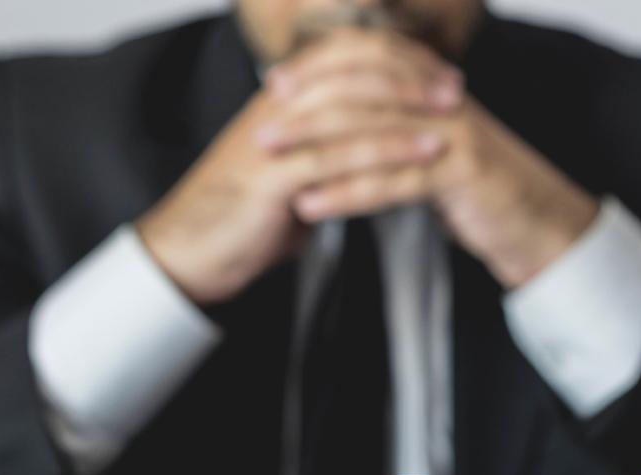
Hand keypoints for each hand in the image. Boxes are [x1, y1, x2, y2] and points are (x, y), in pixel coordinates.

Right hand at [137, 70, 449, 305]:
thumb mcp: (283, 178)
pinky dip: (387, 150)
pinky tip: (423, 153)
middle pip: (351, 67)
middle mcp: (278, 110)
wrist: (186, 254)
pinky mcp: (275, 178)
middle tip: (454, 87)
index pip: (342, 55)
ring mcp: (275, 140)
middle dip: (409, 72)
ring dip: (407, 106)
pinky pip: (339, 156)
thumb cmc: (235, 221)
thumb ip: (319, 163)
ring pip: (350, 105)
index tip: (435, 73)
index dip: (392, 57)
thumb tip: (354, 167)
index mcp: (279, 103)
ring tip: (452, 112)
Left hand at [263, 30, 600, 288]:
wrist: (545, 226)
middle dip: (305, 111)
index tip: (277, 86)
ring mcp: (453, 135)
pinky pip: (392, 182)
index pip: (369, 68)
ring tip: (269, 162)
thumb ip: (404, 134)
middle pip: (361, 97)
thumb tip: (358, 126)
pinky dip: (345, 194)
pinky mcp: (460, 174)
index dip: (321, 74)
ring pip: (370, 135)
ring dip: (313, 149)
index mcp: (434, 93)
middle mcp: (441, 104)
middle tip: (259, 126)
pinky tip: (311, 206)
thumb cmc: (487, 195)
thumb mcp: (442, 154)